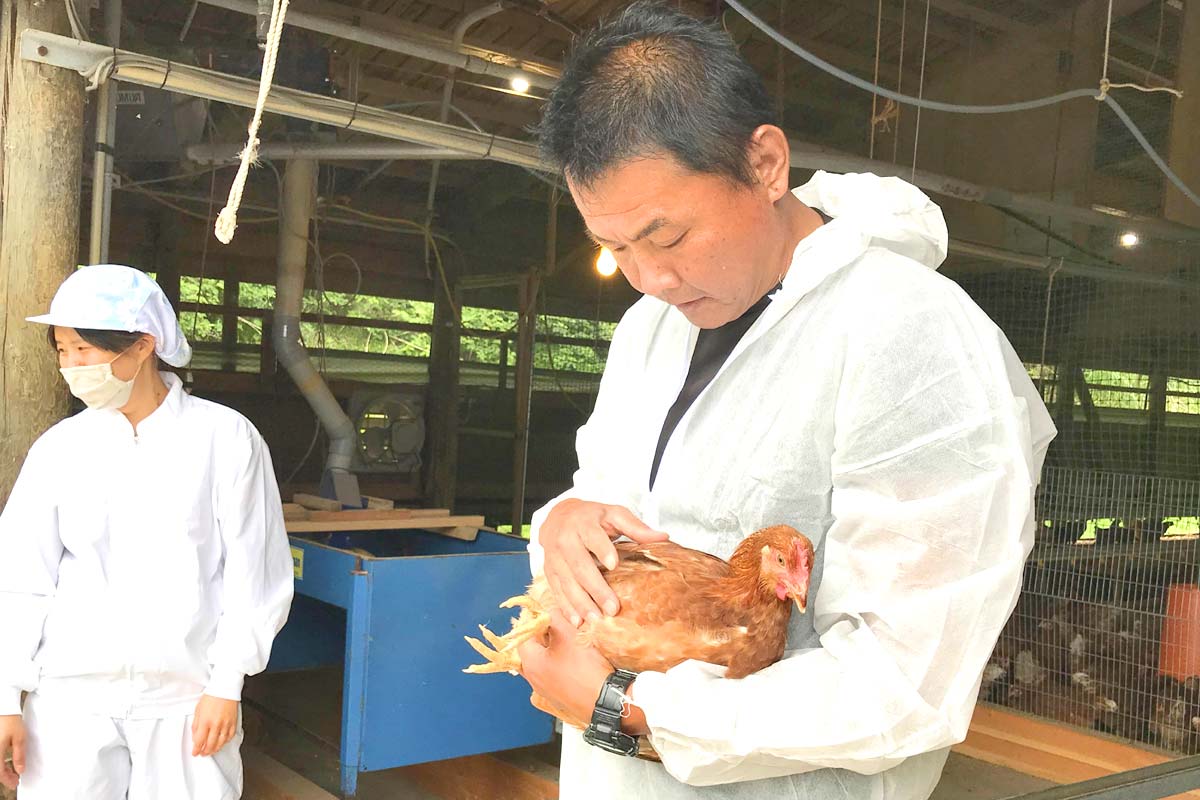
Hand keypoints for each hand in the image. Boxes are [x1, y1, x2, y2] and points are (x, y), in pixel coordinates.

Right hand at [0, 715, 25, 789]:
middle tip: (15, 779)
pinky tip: (6, 763)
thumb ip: (19, 756)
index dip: (8, 779)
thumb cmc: (11, 721)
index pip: (0, 772)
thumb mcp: (19, 739)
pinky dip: (0, 763)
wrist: (3, 707)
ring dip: (2, 770)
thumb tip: (20, 770)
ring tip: (13, 772)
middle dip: (5, 776)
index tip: (15, 783)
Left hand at [191, 696, 238, 756]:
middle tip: (202, 753)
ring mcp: (226, 724)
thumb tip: (195, 736)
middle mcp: (216, 724)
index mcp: (205, 721)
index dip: (196, 749)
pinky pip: (230, 736)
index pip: (199, 741)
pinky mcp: (233, 722)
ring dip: (215, 749)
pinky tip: (222, 743)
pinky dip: (225, 742)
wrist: (225, 688)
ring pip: (221, 743)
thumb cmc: (211, 696)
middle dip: (205, 752)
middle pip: (210, 744)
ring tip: (211, 751)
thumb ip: (196, 725)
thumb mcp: (198, 710)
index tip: (195, 752)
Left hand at [517, 611, 647, 735]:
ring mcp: (547, 690)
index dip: (533, 619)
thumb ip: (555, 618)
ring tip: (569, 638)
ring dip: (554, 648)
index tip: (543, 611)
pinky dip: (561, 662)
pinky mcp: (560, 696)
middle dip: (544, 634)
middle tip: (557, 623)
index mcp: (530, 663)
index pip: (523, 634)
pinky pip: (555, 673)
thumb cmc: (585, 669)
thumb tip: (549, 611)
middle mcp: (534, 679)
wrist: (606, 701)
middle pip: (533, 648)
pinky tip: (576, 657)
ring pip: (545, 661)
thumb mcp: (569, 635)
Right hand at [539, 499, 667, 625]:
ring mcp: (554, 557)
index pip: (593, 536)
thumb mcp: (614, 514)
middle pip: (579, 565)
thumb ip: (636, 527)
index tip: (613, 565)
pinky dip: (566, 607)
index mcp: (583, 523)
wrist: (559, 516)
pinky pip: (556, 590)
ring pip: (566, 581)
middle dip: (595, 588)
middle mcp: (565, 539)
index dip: (602, 550)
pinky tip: (577, 621)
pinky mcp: (549, 571)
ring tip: (595, 619)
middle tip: (612, 608)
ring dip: (580, 603)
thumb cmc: (592, 517)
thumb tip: (663, 537)